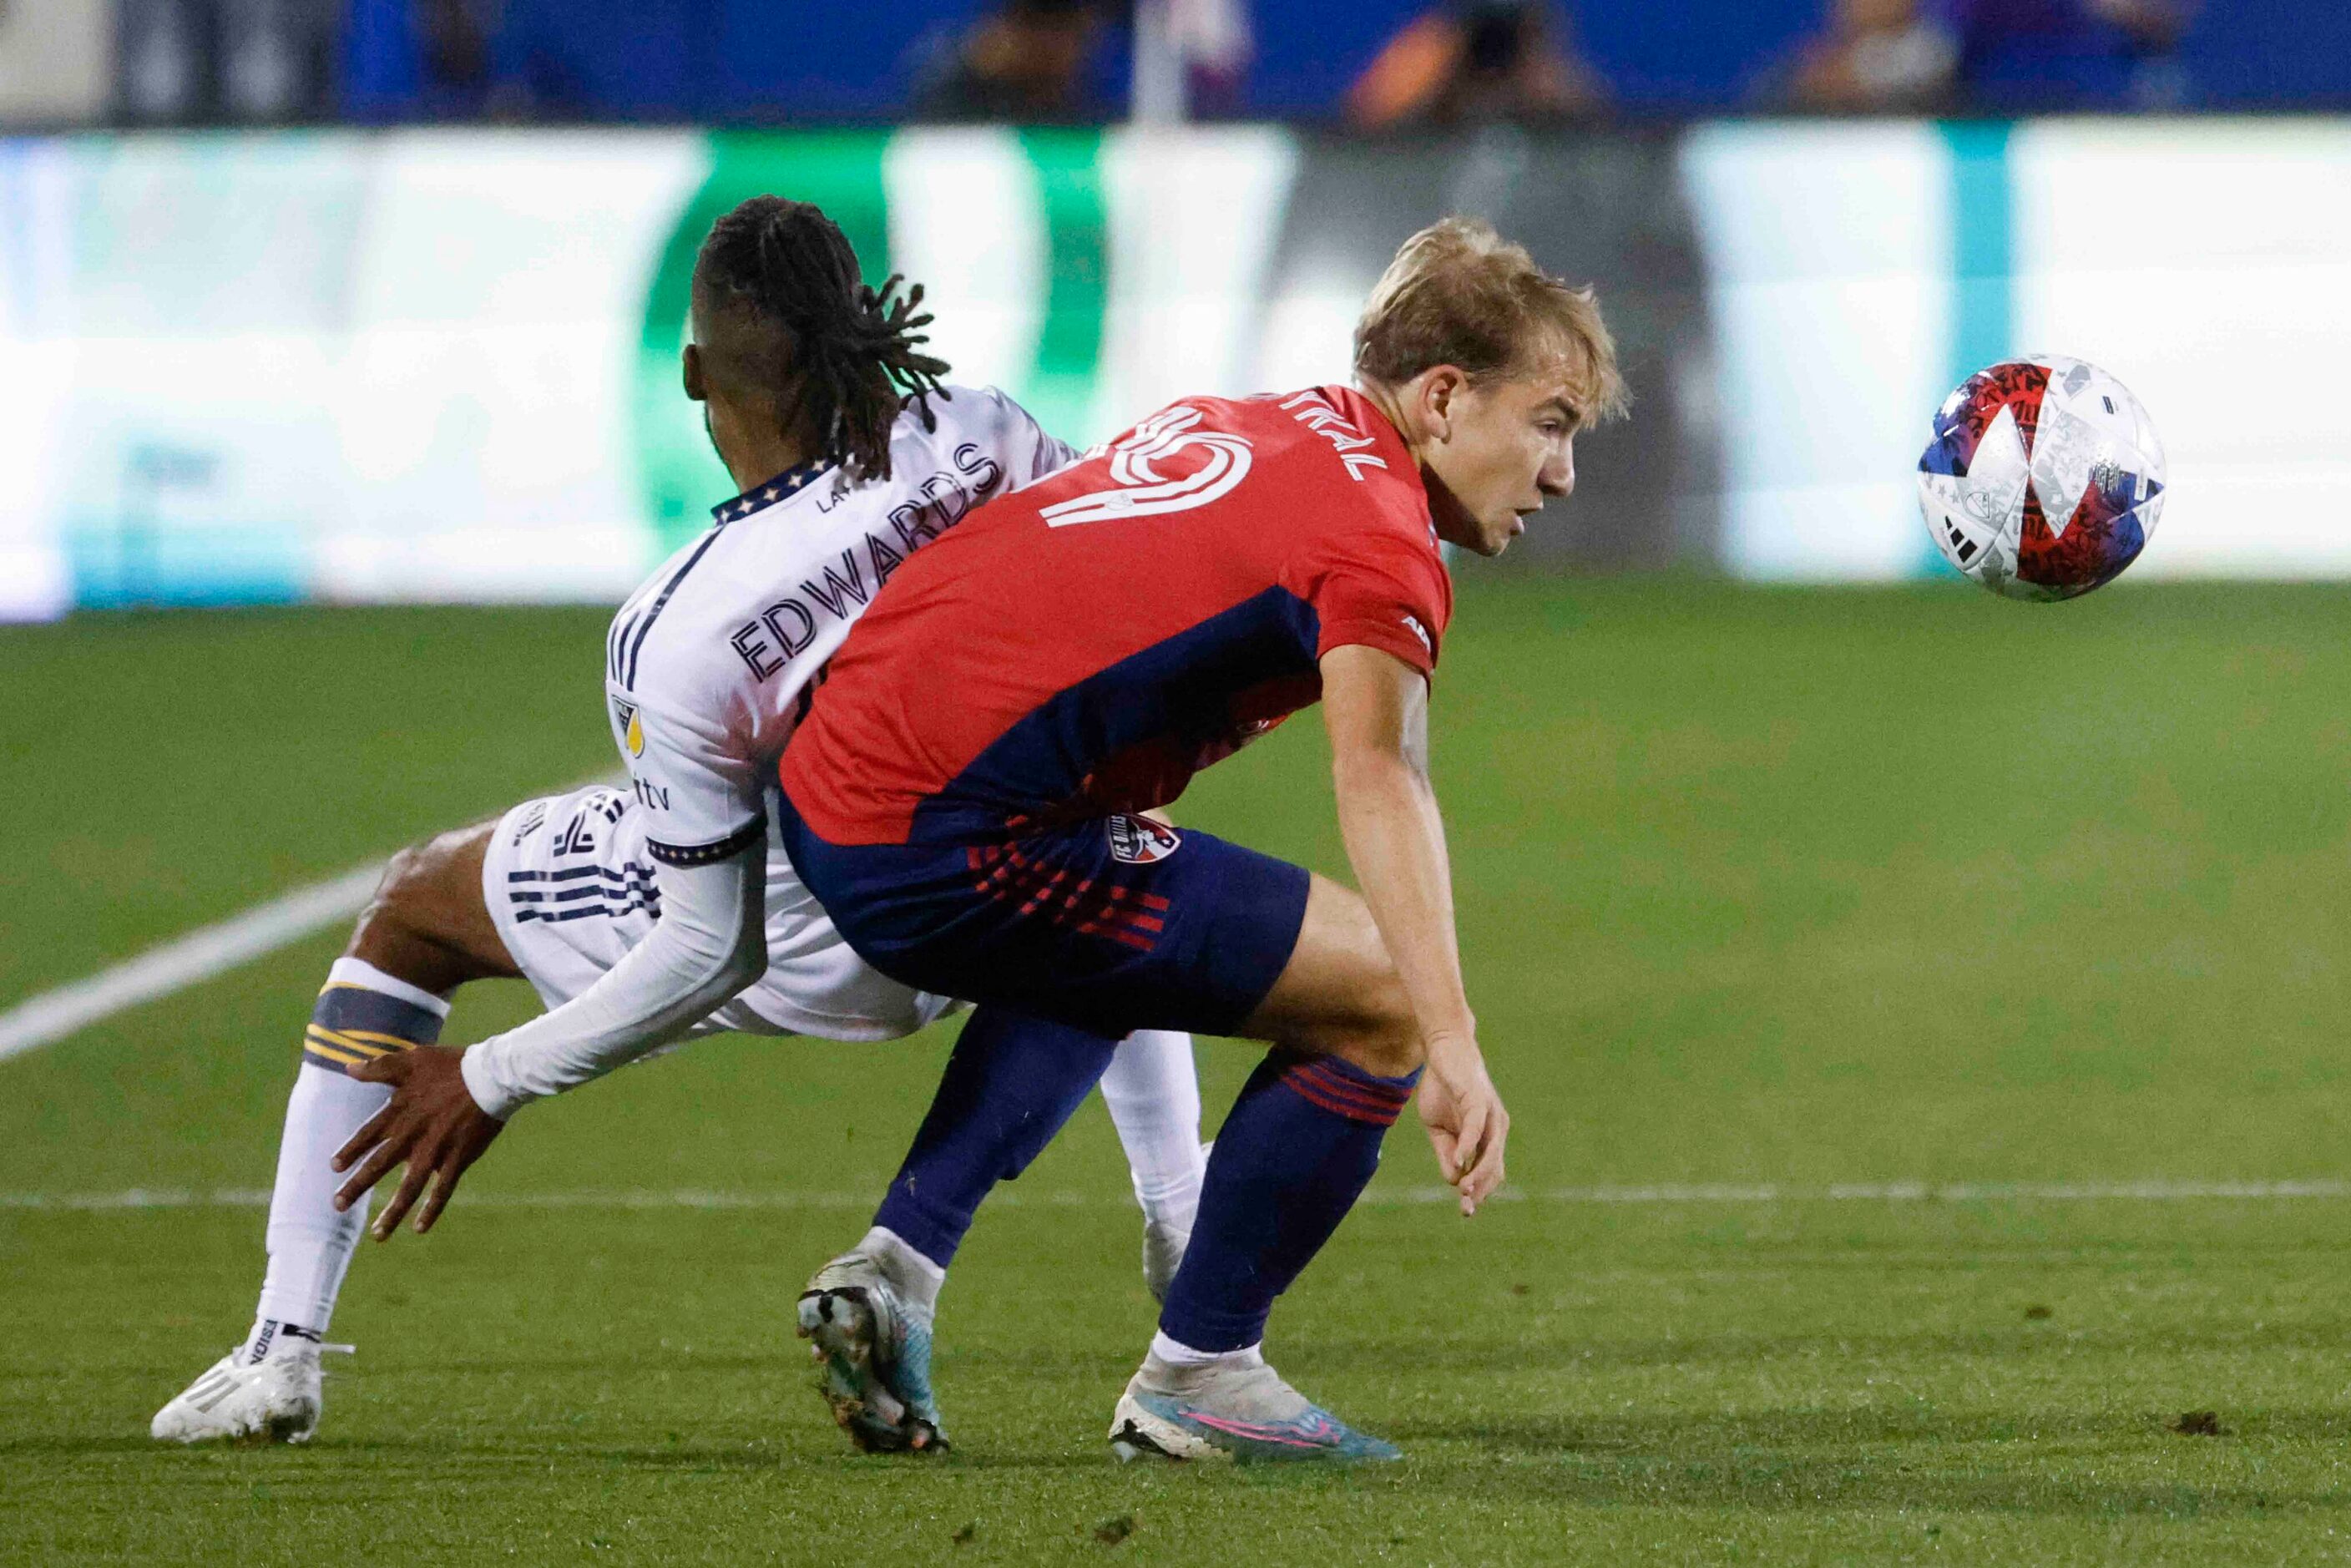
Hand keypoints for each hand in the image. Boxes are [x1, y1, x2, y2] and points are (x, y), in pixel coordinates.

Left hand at [331, 1045, 505, 1238]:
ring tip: (378, 1235)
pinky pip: (442, 1190)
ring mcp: (435, 1150)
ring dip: (392, 1212)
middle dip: (357, 1187)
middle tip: (337, 1206)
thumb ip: (379, 1067)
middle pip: (379, 1166)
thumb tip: (348, 1068)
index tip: (334, 1167)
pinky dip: (431, 1210)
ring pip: (408, 1188)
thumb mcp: (412, 1059)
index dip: (350, 1151)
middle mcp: (412, 1135)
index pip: (367, 1136)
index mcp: (399, 1112)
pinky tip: (419, 1228)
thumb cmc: (452, 1066)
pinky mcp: (457, 1159)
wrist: (491, 1077)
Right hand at [1415, 1032, 1507, 1215]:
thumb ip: (1447, 1152)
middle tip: (1466, 1210)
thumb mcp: (1438, 1127)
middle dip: (1480, 1191)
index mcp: (1487, 1136)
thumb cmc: (1443, 1088)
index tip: (1465, 1211)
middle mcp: (1495, 1128)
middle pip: (1494, 1168)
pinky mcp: (1479, 1100)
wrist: (1444, 1049)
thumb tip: (1453, 1180)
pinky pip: (1477, 1127)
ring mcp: (1490, 1114)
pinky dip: (1469, 1147)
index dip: (1479, 1192)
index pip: (1489, 1172)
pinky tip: (1460, 1162)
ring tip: (1464, 1191)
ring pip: (1490, 1152)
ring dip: (1478, 1174)